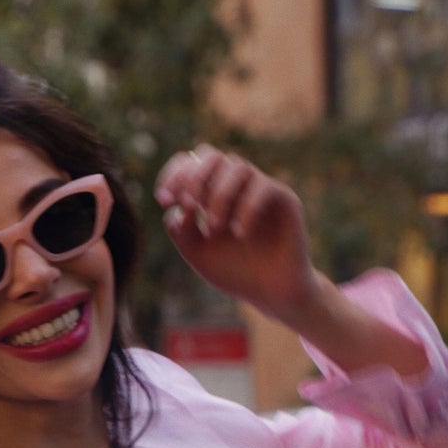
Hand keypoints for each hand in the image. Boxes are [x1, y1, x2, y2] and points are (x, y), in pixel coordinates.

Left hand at [154, 144, 318, 327]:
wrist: (272, 293)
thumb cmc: (235, 272)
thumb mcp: (197, 254)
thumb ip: (181, 231)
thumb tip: (178, 206)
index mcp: (211, 194)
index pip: (189, 164)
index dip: (173, 174)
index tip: (164, 200)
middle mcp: (235, 186)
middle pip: (211, 155)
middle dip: (194, 177)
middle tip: (189, 205)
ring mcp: (259, 188)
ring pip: (236, 166)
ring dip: (219, 195)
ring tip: (214, 229)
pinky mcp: (283, 198)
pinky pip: (262, 187)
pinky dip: (245, 208)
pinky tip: (239, 234)